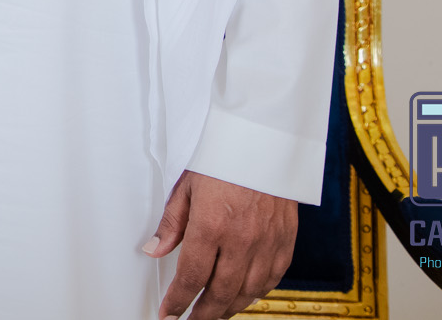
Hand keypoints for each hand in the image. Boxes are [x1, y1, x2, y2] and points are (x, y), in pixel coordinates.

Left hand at [146, 170, 297, 318]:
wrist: (265, 139)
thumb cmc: (223, 155)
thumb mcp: (187, 184)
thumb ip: (172, 222)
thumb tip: (155, 250)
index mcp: (212, 225)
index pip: (192, 277)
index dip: (178, 301)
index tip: (168, 313)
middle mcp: (242, 240)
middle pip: (220, 293)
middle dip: (203, 314)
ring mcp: (267, 242)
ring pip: (248, 292)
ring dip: (229, 308)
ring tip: (213, 313)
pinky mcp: (286, 240)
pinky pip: (272, 279)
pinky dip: (257, 293)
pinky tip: (244, 295)